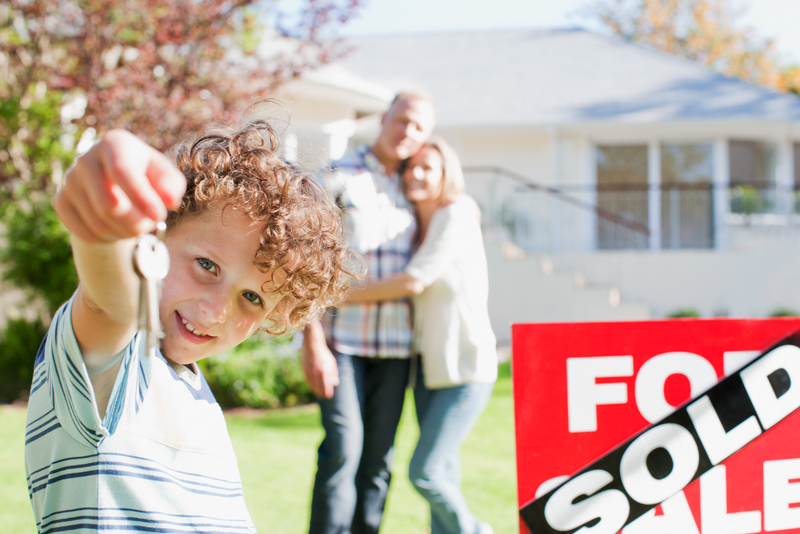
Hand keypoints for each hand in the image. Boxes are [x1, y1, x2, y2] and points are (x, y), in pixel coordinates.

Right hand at [53, 130, 185, 241]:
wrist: (115, 181)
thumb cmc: (148, 177)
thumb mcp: (166, 176)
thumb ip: (172, 186)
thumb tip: (170, 201)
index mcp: (113, 144)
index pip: (121, 171)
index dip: (141, 197)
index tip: (159, 216)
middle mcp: (86, 159)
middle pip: (109, 206)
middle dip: (137, 223)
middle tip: (151, 224)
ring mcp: (69, 181)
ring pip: (99, 225)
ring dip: (125, 233)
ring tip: (137, 225)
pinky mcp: (61, 201)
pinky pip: (86, 234)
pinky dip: (108, 239)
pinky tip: (118, 228)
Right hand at [302, 329, 338, 398]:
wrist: (312, 345)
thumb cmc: (324, 354)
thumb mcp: (332, 363)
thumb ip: (333, 373)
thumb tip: (334, 383)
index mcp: (325, 371)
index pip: (326, 387)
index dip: (327, 393)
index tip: (329, 396)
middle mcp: (317, 372)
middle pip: (319, 388)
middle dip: (322, 393)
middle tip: (324, 396)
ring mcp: (309, 371)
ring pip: (312, 385)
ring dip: (316, 390)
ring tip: (319, 393)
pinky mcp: (304, 370)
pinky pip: (308, 381)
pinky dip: (311, 385)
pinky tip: (313, 387)